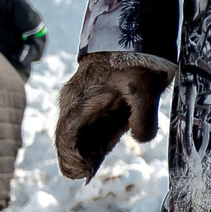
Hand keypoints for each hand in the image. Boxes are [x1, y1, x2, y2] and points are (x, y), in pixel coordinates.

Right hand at [53, 54, 172, 180]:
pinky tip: (96, 157)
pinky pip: (89, 129)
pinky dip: (92, 144)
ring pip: (78, 137)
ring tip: (91, 170)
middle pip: (68, 140)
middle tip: (87, 174)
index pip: (65, 136)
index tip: (83, 170)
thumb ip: (143, 116)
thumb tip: (140, 138)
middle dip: (76, 159)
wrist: (134, 36)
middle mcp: (74, 104)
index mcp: (78, 99)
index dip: (71, 157)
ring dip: (85, 153)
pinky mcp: (95, 106)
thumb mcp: (145, 87)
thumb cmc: (136, 59)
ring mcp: (82, 105)